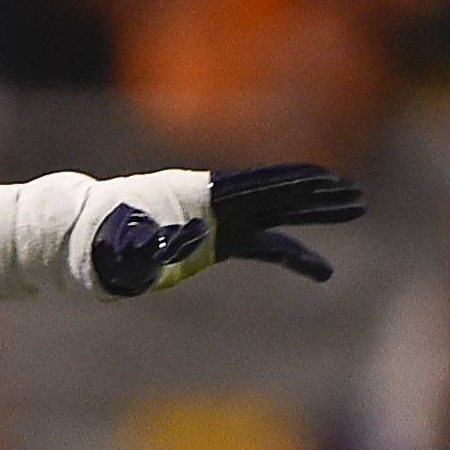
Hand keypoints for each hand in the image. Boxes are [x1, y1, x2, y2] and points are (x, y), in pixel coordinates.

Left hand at [88, 162, 364, 296]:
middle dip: (316, 193)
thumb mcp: (116, 248)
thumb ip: (138, 249)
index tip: (321, 179)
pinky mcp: (222, 242)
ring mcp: (223, 222)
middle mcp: (217, 204)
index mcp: (198, 197)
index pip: (252, 186)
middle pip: (276, 194)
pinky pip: (267, 247)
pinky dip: (294, 255)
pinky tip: (323, 270)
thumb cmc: (102, 242)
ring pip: (280, 214)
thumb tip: (161, 246)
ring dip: (317, 212)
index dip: (287, 182)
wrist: (91, 241)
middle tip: (355, 191)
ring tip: (358, 206)